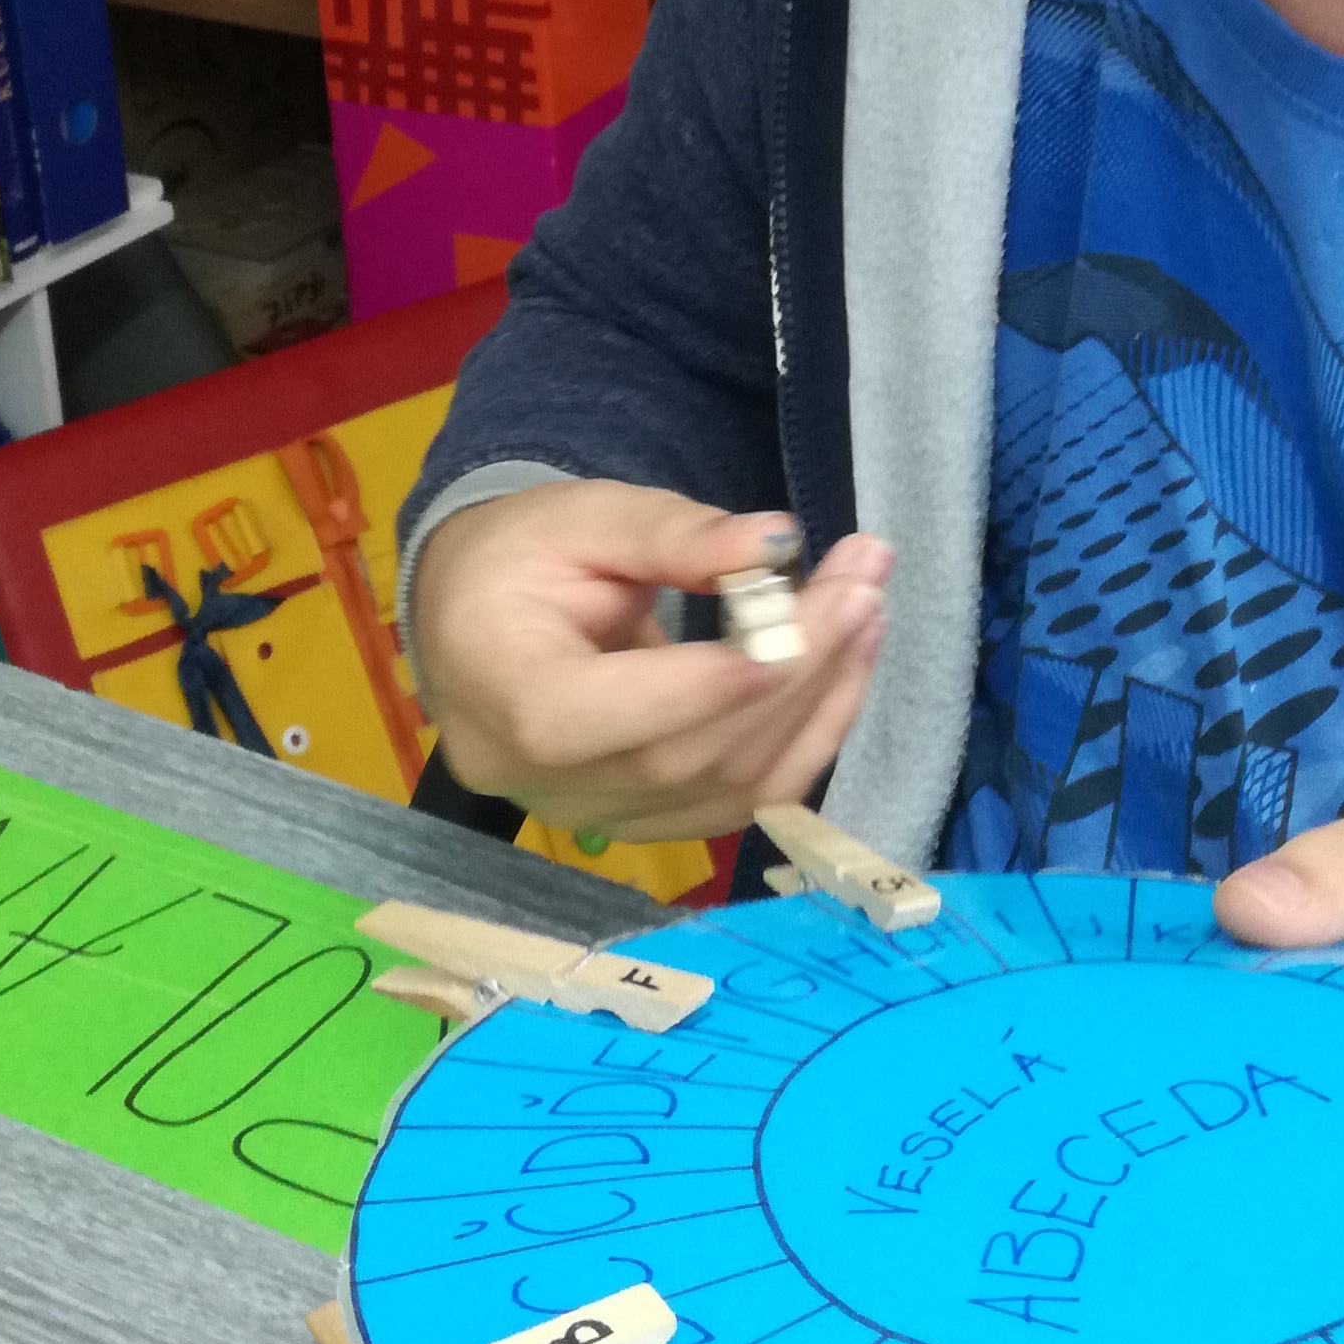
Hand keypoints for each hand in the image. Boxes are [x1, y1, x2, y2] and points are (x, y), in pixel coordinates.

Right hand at [414, 482, 889, 843]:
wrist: (476, 618)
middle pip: (691, 755)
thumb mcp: (581, 519)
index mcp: (507, 702)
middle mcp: (547, 786)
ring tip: (867, 608)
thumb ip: (673, 533)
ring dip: (821, 702)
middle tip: (863, 581)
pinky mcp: (648, 824)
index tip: (813, 614)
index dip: (717, 684)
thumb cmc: (518, 558)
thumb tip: (774, 540)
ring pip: (733, 787)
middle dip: (797, 672)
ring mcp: (600, 819)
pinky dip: (808, 736)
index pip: (614, 717)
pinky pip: (744, 799)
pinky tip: (845, 666)